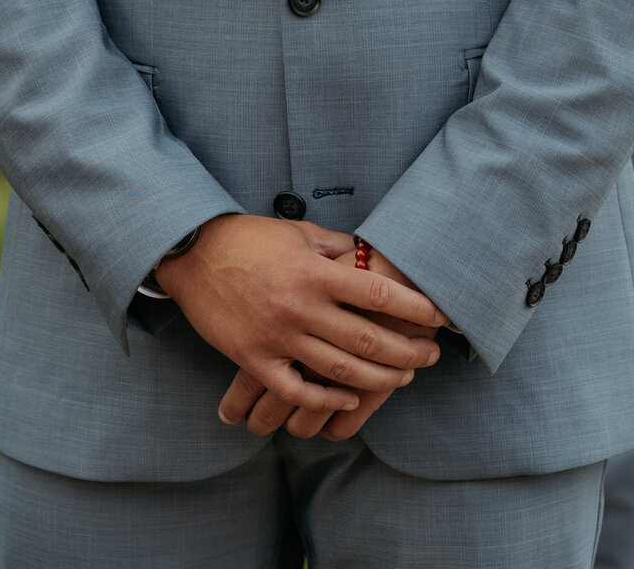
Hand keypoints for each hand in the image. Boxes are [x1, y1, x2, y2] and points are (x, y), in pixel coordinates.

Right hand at [215, 242, 442, 439]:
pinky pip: (296, 390)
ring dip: (378, 378)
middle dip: (407, 350)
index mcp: (315, 272)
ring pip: (339, 369)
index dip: (414, 307)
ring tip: (403, 378)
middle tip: (430, 355)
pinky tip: (348, 400)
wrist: (194, 255)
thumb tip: (367, 255)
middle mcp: (301, 307)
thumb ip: (334, 247)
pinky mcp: (254, 359)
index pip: (377, 293)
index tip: (439, 316)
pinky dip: (325, 400)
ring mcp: (277, 337)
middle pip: (367, 338)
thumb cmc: (249, 239)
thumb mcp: (297, 233)